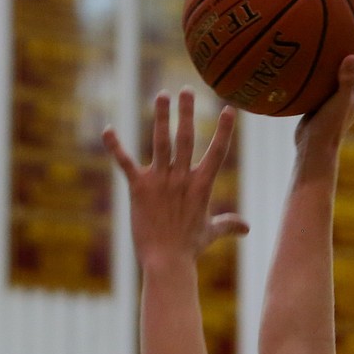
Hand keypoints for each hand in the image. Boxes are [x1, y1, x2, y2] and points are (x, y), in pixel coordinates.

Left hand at [103, 91, 248, 272]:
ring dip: (160, 117)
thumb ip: (229, 224)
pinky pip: (125, 163)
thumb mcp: (211, 233)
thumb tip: (247, 228)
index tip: (229, 109)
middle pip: (186, 138)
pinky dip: (115, 146)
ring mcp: (160, 181)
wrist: (167, 262)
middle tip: (186, 90)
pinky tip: (107, 130)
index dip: (224, 130)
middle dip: (186, 112)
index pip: (217, 152)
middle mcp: (182, 178)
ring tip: (161, 95)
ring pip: (160, 142)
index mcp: (201, 186)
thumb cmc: (189, 249)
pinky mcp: (139, 188)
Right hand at [294, 7, 353, 152]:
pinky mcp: (326, 95)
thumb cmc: (328, 129)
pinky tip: (306, 46)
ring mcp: (341, 91)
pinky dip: (320, 57)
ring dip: (344, 41)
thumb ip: (345, 81)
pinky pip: (325, 70)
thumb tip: (352, 56)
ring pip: (346, 60)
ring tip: (336, 20)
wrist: (314, 150)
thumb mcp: (338, 103)